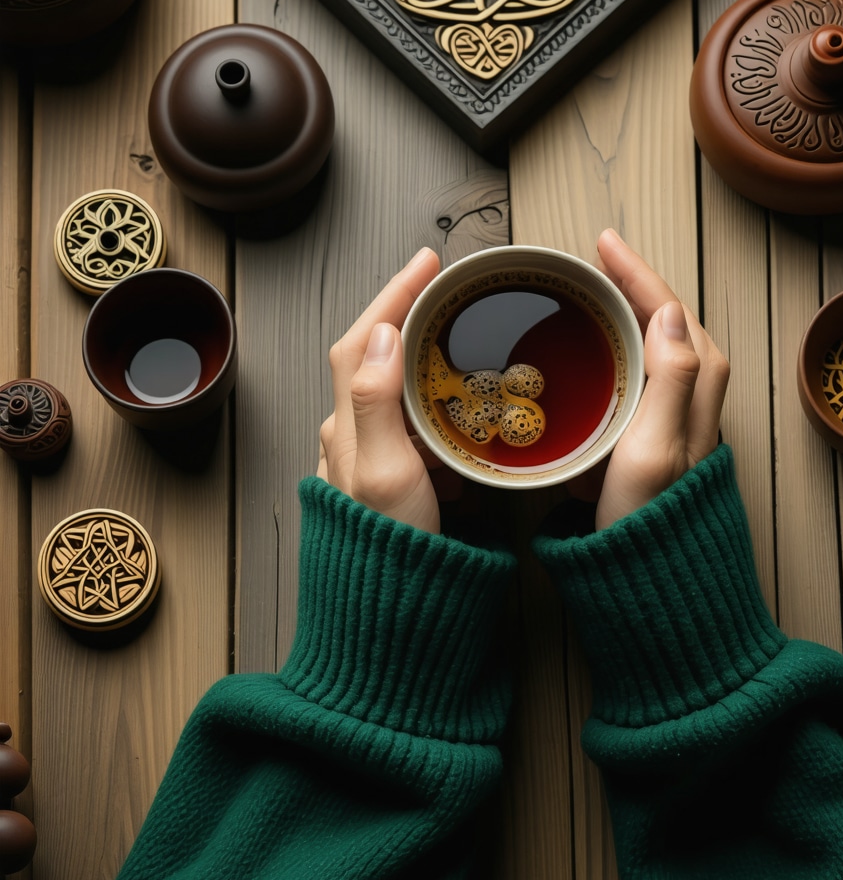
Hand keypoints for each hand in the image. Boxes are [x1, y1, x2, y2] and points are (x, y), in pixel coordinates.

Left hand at [317, 247, 443, 533]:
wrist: (389, 617)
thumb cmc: (389, 549)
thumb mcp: (386, 471)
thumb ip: (377, 401)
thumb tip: (384, 333)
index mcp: (348, 426)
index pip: (365, 339)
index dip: (393, 294)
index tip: (427, 263)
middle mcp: (351, 436)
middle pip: (374, 357)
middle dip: (406, 317)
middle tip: (443, 293)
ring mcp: (370, 458)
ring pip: (392, 389)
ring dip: (420, 359)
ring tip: (456, 344)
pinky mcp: (390, 479)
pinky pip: (409, 426)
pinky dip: (433, 406)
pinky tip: (457, 414)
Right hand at [582, 229, 729, 529]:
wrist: (650, 578)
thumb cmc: (650, 519)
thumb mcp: (656, 447)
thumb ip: (671, 379)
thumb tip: (667, 311)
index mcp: (698, 388)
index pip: (668, 310)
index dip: (636, 272)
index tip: (604, 243)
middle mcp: (695, 397)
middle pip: (666, 321)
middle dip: (634, 284)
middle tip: (596, 261)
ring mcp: (676, 415)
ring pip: (654, 346)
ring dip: (627, 314)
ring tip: (594, 294)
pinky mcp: (656, 435)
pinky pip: (641, 374)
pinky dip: (618, 350)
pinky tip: (595, 354)